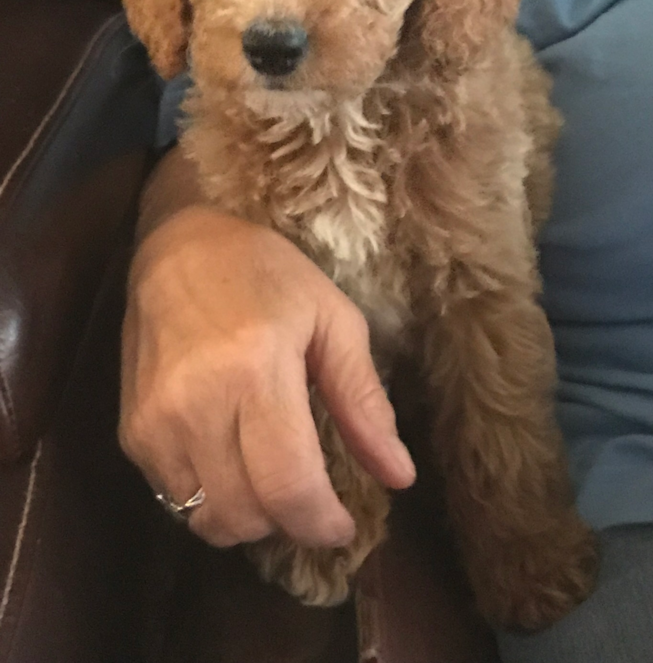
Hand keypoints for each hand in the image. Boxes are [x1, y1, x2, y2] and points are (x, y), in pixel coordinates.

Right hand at [120, 205, 414, 548]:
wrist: (179, 248)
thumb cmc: (267, 274)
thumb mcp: (332, 320)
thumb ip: (364, 401)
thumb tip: (400, 476)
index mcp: (255, 370)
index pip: (288, 485)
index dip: (322, 522)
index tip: (345, 525)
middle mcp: (196, 405)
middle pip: (246, 513)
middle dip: (290, 523)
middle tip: (313, 498)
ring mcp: (155, 422)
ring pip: (206, 519)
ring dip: (250, 518)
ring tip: (273, 482)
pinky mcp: (131, 431)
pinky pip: (174, 499)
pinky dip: (211, 500)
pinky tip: (232, 463)